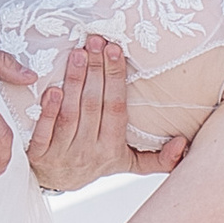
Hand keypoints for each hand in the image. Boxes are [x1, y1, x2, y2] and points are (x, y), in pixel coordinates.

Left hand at [26, 37, 188, 191]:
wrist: (57, 181)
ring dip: (74, 82)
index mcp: (112, 149)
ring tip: (78, 53)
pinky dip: (48, 111)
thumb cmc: (96, 162)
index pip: (116, 109)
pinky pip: (44, 132)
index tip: (115, 50)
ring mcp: (63, 153)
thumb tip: (184, 144)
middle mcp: (88, 151)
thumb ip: (158, 158)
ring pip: (70, 114)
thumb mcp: (129, 163)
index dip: (116, 79)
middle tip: (95, 41)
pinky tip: (51, 89)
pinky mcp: (39, 155)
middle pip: (93, 106)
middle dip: (95, 70)